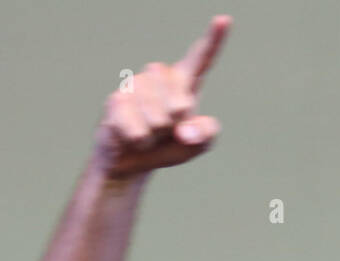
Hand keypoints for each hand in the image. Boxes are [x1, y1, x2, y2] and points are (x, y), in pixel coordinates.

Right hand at [90, 14, 230, 180]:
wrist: (131, 161)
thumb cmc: (168, 146)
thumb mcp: (197, 144)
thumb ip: (205, 134)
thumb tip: (185, 131)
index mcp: (186, 80)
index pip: (202, 57)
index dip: (214, 39)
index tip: (223, 20)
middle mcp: (160, 75)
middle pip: (180, 106)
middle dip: (175, 128)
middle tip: (164, 131)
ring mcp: (136, 85)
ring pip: (157, 119)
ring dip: (155, 137)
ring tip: (148, 134)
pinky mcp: (116, 100)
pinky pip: (137, 131)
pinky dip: (139, 142)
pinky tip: (132, 138)